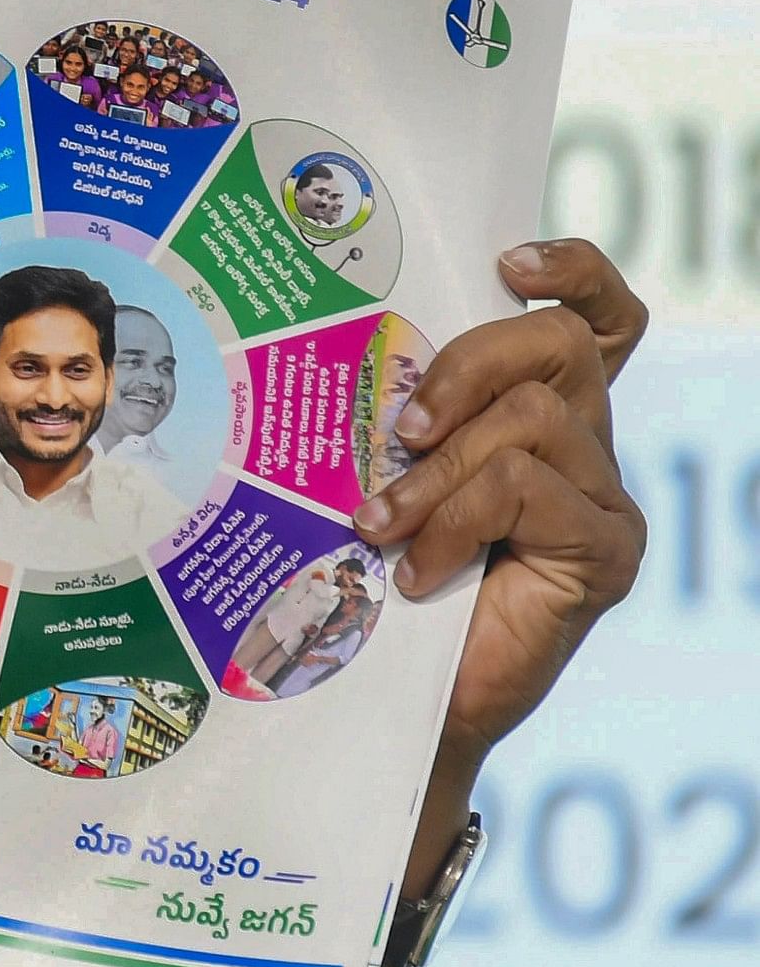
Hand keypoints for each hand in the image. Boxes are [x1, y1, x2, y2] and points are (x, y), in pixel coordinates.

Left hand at [357, 238, 649, 786]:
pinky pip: (528, 489)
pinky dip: (456, 521)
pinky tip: (416, 571)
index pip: (595, 319)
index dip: (572, 272)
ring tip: (382, 525)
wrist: (403, 704)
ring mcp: (604, 499)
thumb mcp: (387, 483)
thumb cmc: (379, 588)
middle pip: (560, 344)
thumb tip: (361, 365)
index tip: (508, 262)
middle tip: (401, 431)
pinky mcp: (606, 550)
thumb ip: (406, 426)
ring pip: (534, 419)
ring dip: (440, 470)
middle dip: (469, 366)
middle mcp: (585, 448)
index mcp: (539, 418)